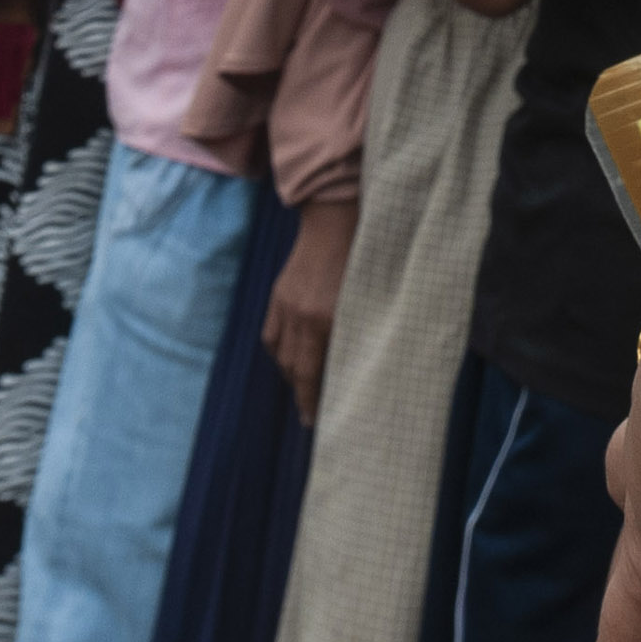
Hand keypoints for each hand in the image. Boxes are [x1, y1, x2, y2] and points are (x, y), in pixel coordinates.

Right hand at [263, 198, 361, 420]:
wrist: (336, 219)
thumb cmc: (364, 258)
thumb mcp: (368, 299)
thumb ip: (358, 332)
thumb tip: (356, 365)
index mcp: (324, 319)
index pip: (312, 374)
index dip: (311, 401)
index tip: (313, 422)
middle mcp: (300, 316)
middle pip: (294, 369)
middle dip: (302, 394)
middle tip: (311, 414)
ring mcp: (285, 305)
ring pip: (281, 354)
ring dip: (292, 375)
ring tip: (304, 389)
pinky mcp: (278, 296)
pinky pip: (272, 335)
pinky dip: (280, 352)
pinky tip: (291, 360)